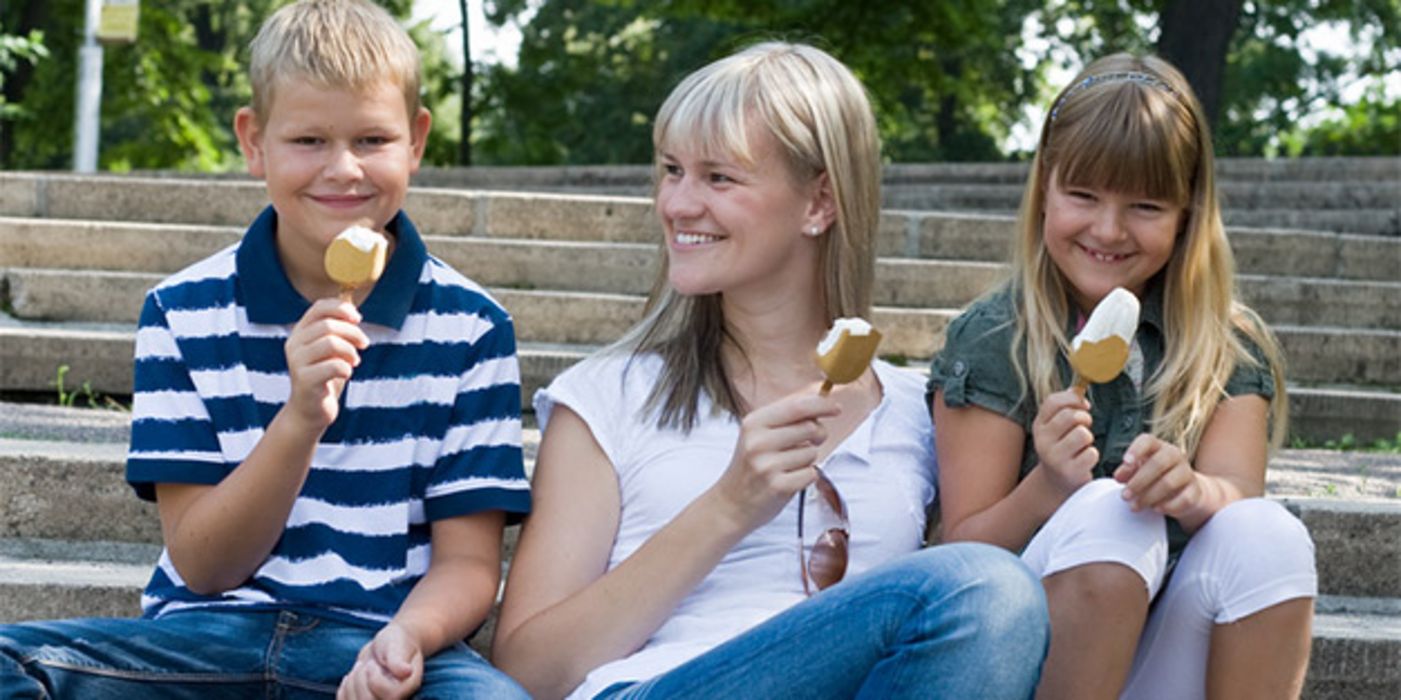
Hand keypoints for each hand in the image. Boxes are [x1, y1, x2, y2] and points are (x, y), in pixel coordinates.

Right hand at [284, 298, 369, 428]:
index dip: (342, 308)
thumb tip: (353, 307)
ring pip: (331, 343)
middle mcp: (294, 344)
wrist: (310, 411)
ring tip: (354, 361)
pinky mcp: (304, 380)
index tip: (359, 319)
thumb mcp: (331, 350)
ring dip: (350, 351)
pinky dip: (347, 368)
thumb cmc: (325, 377)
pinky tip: (346, 373)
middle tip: (364, 344)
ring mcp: (296, 362)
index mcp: (300, 332)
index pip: (319, 307)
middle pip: (328, 325)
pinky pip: (334, 366)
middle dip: (353, 332)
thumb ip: (338, 330)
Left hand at [337, 622, 423, 699]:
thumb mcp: (396, 646)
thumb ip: (397, 660)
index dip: (374, 676)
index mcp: (407, 688)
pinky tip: (351, 679)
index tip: (375, 663)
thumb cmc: (395, 643)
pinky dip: (344, 690)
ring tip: (360, 670)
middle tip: (366, 665)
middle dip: (360, 678)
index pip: (388, 696)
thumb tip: (406, 672)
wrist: (386, 648)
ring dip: (351, 683)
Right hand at [710, 393, 841, 533]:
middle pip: (809, 428)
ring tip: (787, 467)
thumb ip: (785, 418)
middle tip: (807, 443)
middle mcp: (758, 442)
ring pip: (812, 453)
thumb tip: (820, 403)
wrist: (730, 504)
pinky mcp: (778, 486)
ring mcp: (767, 465)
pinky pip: (811, 473)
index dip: (821, 405)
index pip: (797, 407)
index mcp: (754, 423)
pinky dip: (806, 477)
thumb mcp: (757, 435)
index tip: (836, 408)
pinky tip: (788, 480)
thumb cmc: (749, 467)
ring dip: (807, 460)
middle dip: (817, 435)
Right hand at [1031, 388, 1097, 494]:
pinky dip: (1092, 456)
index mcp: (1039, 426)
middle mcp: (1042, 441)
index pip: (1053, 402)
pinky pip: (1091, 454)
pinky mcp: (1069, 472)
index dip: (1073, 398)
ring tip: (1083, 445)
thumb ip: (1064, 407)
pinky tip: (1083, 460)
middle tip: (1084, 427)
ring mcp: (1054, 457)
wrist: (1055, 482)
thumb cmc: (1061, 448)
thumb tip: (1077, 388)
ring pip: (1083, 434)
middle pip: (1071, 416)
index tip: (1083, 405)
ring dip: (1089, 439)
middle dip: (1084, 419)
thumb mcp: (1055, 427)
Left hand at [1114, 433, 1200, 516]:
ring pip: (1169, 483)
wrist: (1185, 490)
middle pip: (1158, 464)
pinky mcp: (1196, 490)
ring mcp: (1187, 472)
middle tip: (1124, 496)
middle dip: (1138, 482)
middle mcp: (1175, 455)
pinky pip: (1183, 499)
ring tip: (1135, 506)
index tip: (1125, 462)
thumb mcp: (1139, 470)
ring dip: (1148, 497)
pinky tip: (1156, 509)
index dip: (1136, 450)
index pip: (1148, 441)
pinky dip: (1168, 506)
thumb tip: (1118, 476)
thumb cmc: (1155, 477)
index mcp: (1158, 447)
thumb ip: (1127, 471)